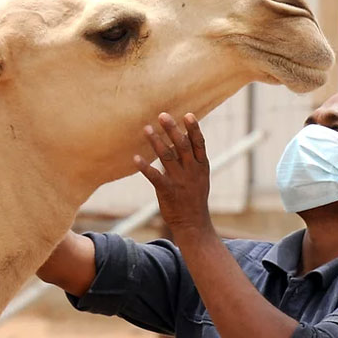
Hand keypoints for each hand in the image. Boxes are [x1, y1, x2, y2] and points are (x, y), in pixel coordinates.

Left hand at [134, 112, 211, 233]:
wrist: (193, 223)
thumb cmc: (194, 196)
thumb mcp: (199, 176)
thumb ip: (191, 158)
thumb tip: (180, 137)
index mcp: (201, 166)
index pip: (199, 143)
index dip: (194, 129)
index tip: (188, 114)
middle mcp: (192, 171)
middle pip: (182, 146)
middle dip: (173, 129)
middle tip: (162, 115)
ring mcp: (180, 181)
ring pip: (167, 157)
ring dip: (156, 142)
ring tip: (146, 128)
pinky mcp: (167, 191)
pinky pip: (154, 176)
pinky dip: (145, 167)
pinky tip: (135, 158)